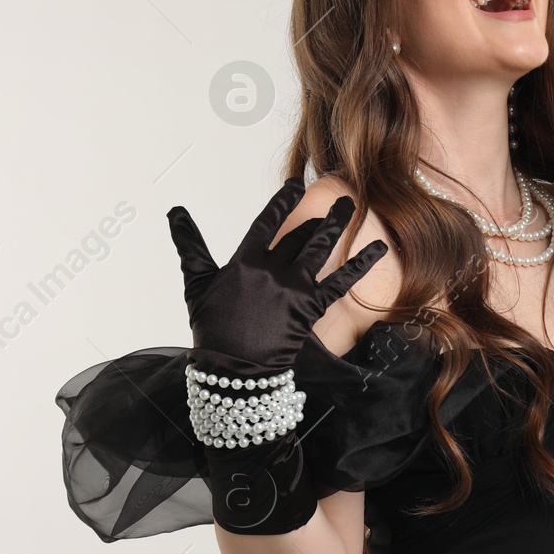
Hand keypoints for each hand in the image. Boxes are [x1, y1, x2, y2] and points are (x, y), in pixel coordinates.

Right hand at [167, 176, 388, 380]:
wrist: (233, 370)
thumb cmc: (212, 329)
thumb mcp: (196, 284)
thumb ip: (190, 245)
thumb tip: (174, 212)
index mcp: (244, 262)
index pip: (267, 222)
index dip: (283, 201)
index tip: (296, 184)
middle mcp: (272, 270)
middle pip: (299, 234)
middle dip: (318, 215)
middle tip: (335, 199)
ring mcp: (294, 288)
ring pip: (320, 247)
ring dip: (337, 225)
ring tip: (350, 207)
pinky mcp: (311, 307)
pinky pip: (342, 281)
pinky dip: (361, 264)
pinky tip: (378, 249)